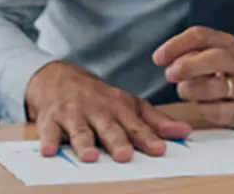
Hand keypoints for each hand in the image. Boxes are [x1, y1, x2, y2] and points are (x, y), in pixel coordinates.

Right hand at [24, 61, 191, 162]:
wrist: (57, 77)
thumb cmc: (99, 98)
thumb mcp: (128, 104)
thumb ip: (155, 120)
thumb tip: (185, 132)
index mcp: (118, 108)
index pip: (136, 125)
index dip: (148, 138)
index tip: (159, 150)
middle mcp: (97, 110)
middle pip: (108, 128)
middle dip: (117, 141)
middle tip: (124, 155)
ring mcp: (72, 115)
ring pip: (79, 130)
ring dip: (84, 142)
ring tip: (89, 156)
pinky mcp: (49, 119)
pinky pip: (47, 131)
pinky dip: (47, 141)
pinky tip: (49, 151)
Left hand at [151, 27, 233, 128]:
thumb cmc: (223, 69)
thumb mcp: (211, 53)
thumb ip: (189, 53)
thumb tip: (163, 59)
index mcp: (227, 43)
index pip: (200, 36)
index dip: (175, 45)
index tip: (158, 58)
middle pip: (214, 58)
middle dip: (187, 67)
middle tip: (169, 75)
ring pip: (214, 87)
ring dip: (191, 90)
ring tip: (183, 90)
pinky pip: (218, 111)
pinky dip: (202, 108)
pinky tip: (199, 104)